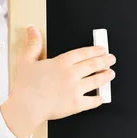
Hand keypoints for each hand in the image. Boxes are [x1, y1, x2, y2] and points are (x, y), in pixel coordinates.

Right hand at [0, 26, 115, 137]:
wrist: (26, 107)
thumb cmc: (25, 86)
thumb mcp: (26, 60)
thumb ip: (33, 44)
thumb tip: (33, 30)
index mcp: (61, 63)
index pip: (83, 53)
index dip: (94, 50)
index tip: (102, 49)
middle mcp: (71, 74)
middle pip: (93, 65)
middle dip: (104, 61)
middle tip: (111, 59)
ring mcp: (75, 90)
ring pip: (96, 81)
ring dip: (105, 77)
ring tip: (111, 74)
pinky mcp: (76, 104)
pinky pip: (92, 101)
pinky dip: (99, 99)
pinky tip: (102, 97)